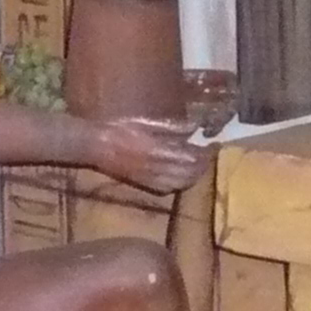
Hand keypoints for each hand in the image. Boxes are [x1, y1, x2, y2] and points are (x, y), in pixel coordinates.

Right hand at [88, 115, 205, 193]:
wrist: (98, 145)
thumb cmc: (122, 128)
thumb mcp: (147, 121)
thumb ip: (171, 127)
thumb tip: (193, 128)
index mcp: (160, 149)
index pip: (192, 157)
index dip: (205, 153)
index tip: (211, 146)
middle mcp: (158, 168)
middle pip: (190, 173)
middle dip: (202, 166)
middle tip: (208, 157)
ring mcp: (151, 179)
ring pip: (181, 184)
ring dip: (193, 177)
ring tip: (199, 168)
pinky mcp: (144, 185)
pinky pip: (168, 190)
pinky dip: (180, 184)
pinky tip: (182, 178)